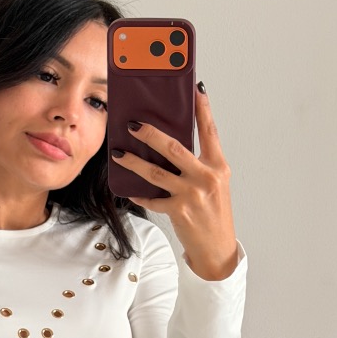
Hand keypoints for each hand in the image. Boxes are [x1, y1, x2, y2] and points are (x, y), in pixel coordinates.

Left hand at [111, 85, 238, 280]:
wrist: (217, 248)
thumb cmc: (214, 213)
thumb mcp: (214, 184)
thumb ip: (199, 164)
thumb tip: (172, 144)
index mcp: (218, 166)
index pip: (209, 131)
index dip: (202, 109)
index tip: (195, 89)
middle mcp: (206, 177)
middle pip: (174, 148)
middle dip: (151, 134)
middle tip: (133, 124)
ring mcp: (191, 194)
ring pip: (156, 172)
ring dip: (134, 162)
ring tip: (119, 153)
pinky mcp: (178, 211)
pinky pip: (152, 198)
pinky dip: (139, 193)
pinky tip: (129, 188)